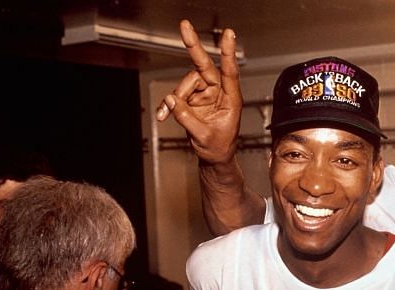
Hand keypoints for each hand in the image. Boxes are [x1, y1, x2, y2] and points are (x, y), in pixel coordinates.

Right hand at [156, 20, 242, 165]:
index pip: (229, 72)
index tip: (228, 35)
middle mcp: (219, 92)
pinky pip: (177, 95)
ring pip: (186, 83)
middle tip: (184, 25)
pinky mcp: (193, 99)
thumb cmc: (218, 148)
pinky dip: (169, 104)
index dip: (227, 53)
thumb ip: (187, 117)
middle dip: (193, 46)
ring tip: (170, 113)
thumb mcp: (203, 136)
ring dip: (176, 97)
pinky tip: (162, 114)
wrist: (213, 158)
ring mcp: (205, 94)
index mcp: (231, 99)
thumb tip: (171, 100)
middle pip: (204, 66)